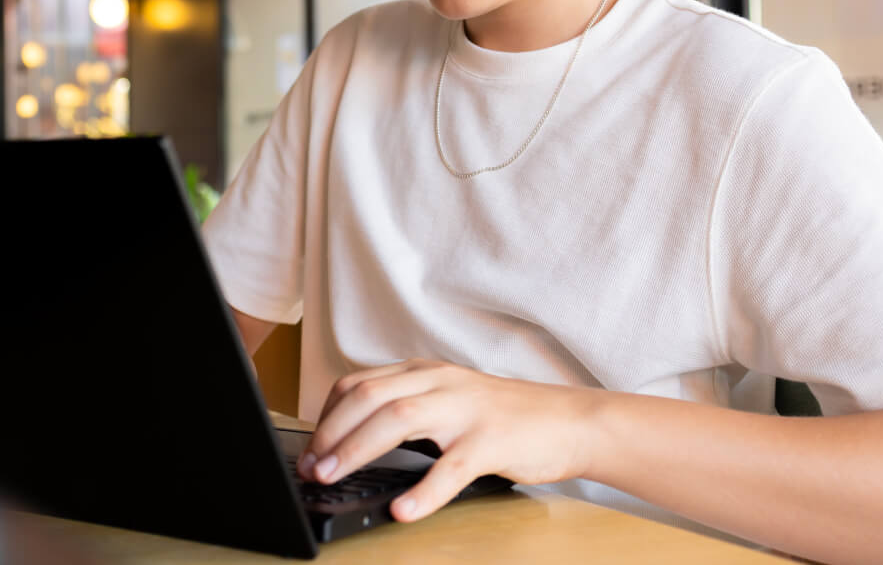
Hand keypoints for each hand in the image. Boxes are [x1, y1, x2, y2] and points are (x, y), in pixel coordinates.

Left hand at [295, 359, 600, 522]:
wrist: (572, 421)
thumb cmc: (507, 417)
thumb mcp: (450, 398)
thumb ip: (409, 408)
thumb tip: (354, 438)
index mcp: (426, 372)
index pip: (360, 383)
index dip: (327, 415)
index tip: (309, 447)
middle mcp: (440, 383)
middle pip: (369, 396)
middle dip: (331, 432)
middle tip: (310, 467)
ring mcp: (466, 410)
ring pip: (399, 419)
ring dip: (357, 450)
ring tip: (332, 477)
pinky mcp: (492, 442)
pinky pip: (452, 467)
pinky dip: (423, 490)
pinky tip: (403, 509)